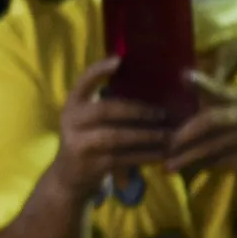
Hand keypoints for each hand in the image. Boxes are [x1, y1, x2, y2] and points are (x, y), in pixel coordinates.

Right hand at [49, 58, 170, 202]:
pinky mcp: (93, 164)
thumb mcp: (86, 120)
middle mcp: (72, 121)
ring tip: (168, 135)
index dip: (99, 70)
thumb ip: (105, 106)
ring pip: (118, 136)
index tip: (119, 60)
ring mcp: (80, 143)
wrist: (69, 177)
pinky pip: (125, 158)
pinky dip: (146, 156)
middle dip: (137, 110)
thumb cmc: (86, 141)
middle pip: (106, 110)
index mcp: (73, 105)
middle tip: (162, 113)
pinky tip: (162, 154)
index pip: (83, 82)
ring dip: (146, 135)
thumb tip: (147, 89)